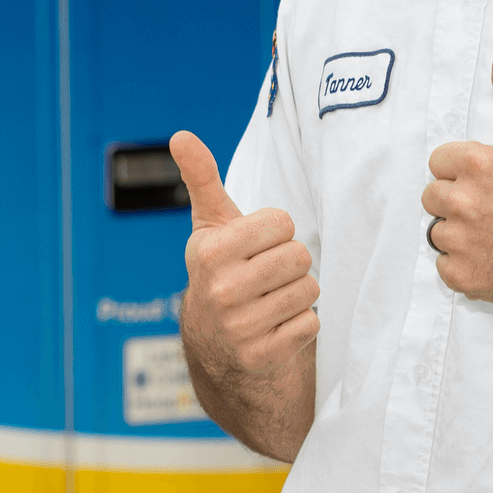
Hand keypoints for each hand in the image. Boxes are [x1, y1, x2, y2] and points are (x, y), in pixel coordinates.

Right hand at [173, 130, 319, 379]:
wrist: (215, 343)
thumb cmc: (222, 268)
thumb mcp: (211, 223)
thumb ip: (201, 177)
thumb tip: (180, 136)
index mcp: (211, 253)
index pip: (282, 222)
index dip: (276, 231)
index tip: (256, 245)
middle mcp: (222, 292)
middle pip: (299, 255)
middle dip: (290, 262)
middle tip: (266, 274)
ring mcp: (240, 328)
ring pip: (309, 289)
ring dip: (298, 292)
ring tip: (271, 298)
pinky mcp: (262, 357)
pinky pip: (311, 324)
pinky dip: (301, 324)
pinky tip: (275, 325)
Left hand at [421, 53, 492, 305]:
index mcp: (477, 163)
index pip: (438, 161)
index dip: (462, 170)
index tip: (488, 181)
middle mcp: (463, 200)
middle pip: (432, 195)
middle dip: (457, 199)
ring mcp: (460, 240)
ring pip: (437, 230)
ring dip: (459, 233)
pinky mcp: (461, 275)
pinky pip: (444, 264)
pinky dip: (463, 264)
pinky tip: (492, 257)